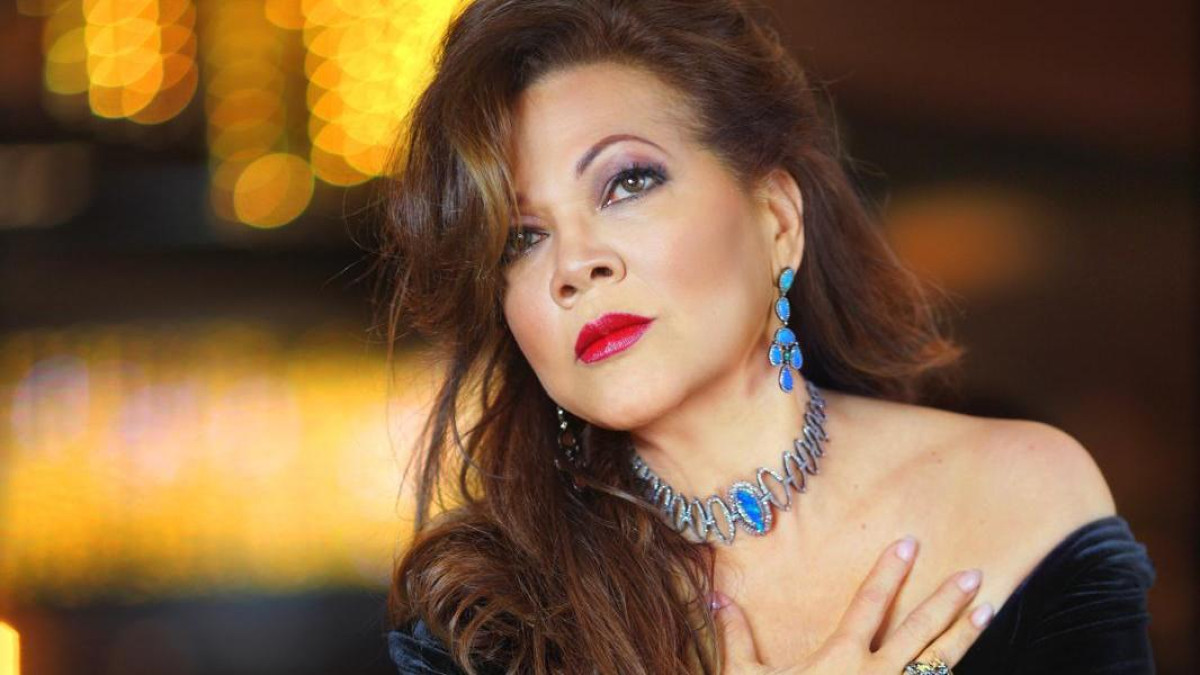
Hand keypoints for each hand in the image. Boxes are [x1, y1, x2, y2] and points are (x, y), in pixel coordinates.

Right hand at [712, 536, 993, 673]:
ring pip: (938, 662)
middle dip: (946, 599)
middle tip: (973, 573)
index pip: (869, 603)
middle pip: (918, 629)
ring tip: (988, 609)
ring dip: (964, 635)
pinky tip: (967, 668)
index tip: (908, 544)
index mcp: (839, 657)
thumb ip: (736, 637)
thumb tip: (718, 598)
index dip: (889, 572)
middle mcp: (874, 674)